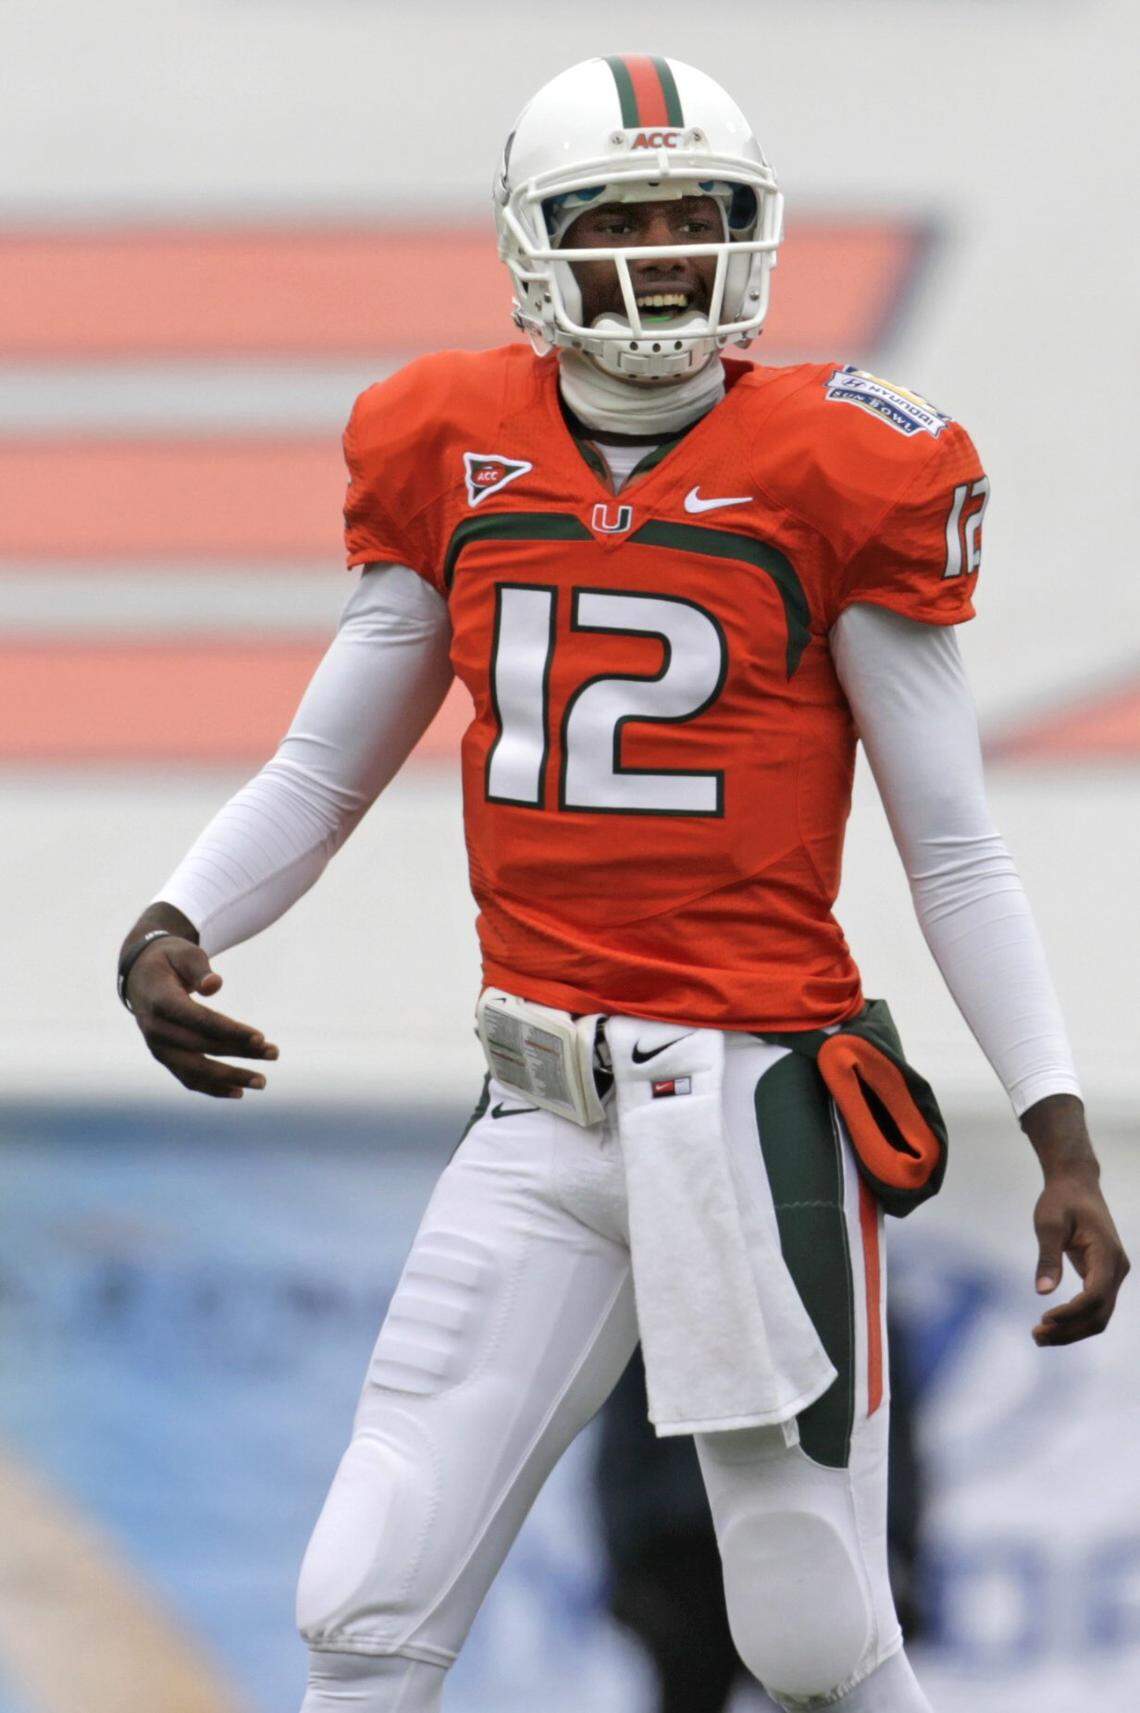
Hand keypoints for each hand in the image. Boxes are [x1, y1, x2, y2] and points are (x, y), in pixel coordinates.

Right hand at [126, 936, 278, 1098]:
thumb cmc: (171, 960)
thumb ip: (199, 968)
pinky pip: (188, 1078)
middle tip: (274, 1053)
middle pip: (203, 1046)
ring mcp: (157, 1047)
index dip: (230, 1030)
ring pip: (195, 1069)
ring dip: (230, 1078)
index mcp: (160, 1000)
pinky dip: (212, 1088)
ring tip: (262, 1081)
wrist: (141, 975)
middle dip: (241, 1051)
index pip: (199, 1020)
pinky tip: (238, 1091)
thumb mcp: (184, 953)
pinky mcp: (164, 1057)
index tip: (260, 1037)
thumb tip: (214, 986)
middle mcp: (155, 1029)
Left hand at [1023, 1096, 1129, 1345]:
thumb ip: (1047, 1257)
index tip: (1044, 1318)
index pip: (1094, 1295)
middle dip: (1070, 1330)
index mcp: (1107, 1254)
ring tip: (1040, 1337)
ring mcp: (1113, 1273)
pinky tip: (1051, 1325)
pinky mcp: (1103, 1275)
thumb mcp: (1048, 1224)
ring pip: (1100, 1315)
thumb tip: (1042, 1292)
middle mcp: (1116, 1268)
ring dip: (1072, 1330)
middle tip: (1036, 1337)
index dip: (1071, 1313)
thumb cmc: (1061, 1200)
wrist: (1076, 1184)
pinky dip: (1075, 1319)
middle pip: (1100, 1313)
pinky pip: (1095, 1306)